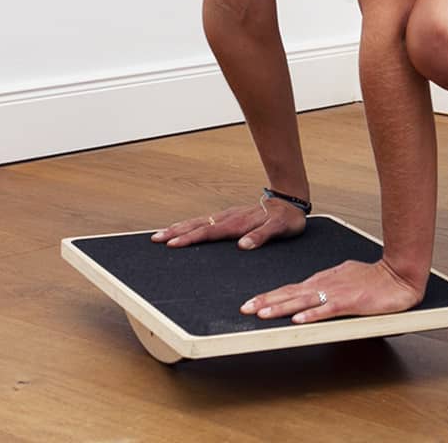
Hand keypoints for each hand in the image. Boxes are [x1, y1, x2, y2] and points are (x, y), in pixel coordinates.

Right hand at [150, 197, 305, 249]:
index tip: (173, 243)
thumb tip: (243, 246)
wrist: (291, 200)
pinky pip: (206, 221)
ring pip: (199, 222)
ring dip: (180, 228)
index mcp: (238, 223)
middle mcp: (230, 218)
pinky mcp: (230, 217)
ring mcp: (229, 216)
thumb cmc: (286, 218)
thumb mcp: (280, 228)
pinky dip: (191, 225)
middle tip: (156, 239)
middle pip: (198, 225)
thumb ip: (262, 236)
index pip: (210, 232)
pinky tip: (183, 229)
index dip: (191, 238)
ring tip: (161, 234)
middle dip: (176, 232)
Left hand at [240, 258, 425, 323]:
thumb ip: (328, 286)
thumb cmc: (373, 277)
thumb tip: (314, 294)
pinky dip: (312, 315)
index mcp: (323, 280)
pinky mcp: (350, 302)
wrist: (398, 275)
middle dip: (267, 301)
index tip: (252, 302)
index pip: (291, 288)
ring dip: (282, 308)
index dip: (271, 295)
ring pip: (304, 300)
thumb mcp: (345, 277)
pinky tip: (299, 320)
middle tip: (245, 308)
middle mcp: (325, 284)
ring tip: (263, 314)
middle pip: (291, 293)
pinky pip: (327, 309)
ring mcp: (337, 292)